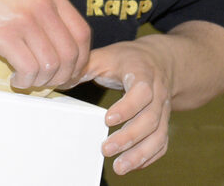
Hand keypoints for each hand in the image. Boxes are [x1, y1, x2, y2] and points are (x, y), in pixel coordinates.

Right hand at [0, 0, 90, 89]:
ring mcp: (25, 21)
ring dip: (42, 81)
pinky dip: (25, 81)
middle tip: (49, 83)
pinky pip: (28, 68)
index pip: (82, 34)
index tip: (69, 71)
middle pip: (70, 54)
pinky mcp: (5, 35)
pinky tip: (16, 80)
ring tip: (28, 81)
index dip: (80, 59)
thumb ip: (45, 9)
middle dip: (63, 77)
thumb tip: (55, 44)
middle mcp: (44, 7)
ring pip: (51, 66)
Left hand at [82, 41, 173, 174]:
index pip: (142, 91)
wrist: (160, 61)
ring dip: (140, 153)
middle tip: (106, 150)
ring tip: (120, 167)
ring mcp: (163, 110)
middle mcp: (158, 93)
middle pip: (150, 119)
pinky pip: (162, 142)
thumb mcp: (106, 55)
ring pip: (158, 135)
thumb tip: (60, 80)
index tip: (107, 120)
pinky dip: (149, 156)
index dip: (127, 107)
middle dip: (129, 137)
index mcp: (143, 73)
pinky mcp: (163, 122)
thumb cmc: (128, 59)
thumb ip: (84, 67)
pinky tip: (132, 165)